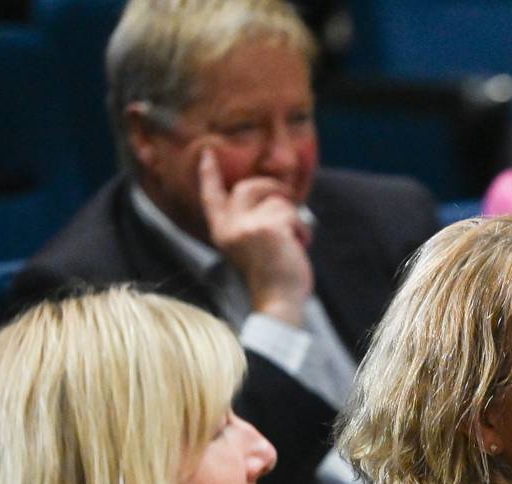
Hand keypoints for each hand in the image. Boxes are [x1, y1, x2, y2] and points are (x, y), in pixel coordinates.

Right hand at [199, 148, 313, 325]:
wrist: (277, 301)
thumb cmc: (270, 280)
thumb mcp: (247, 249)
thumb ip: (248, 224)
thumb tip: (269, 200)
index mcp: (222, 232)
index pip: (211, 197)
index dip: (210, 174)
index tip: (208, 154)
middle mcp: (230, 226)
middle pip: (248, 187)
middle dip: (271, 187)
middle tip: (286, 197)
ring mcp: (249, 226)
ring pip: (277, 200)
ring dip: (293, 218)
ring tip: (294, 240)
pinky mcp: (270, 227)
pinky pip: (293, 214)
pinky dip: (303, 229)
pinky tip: (301, 245)